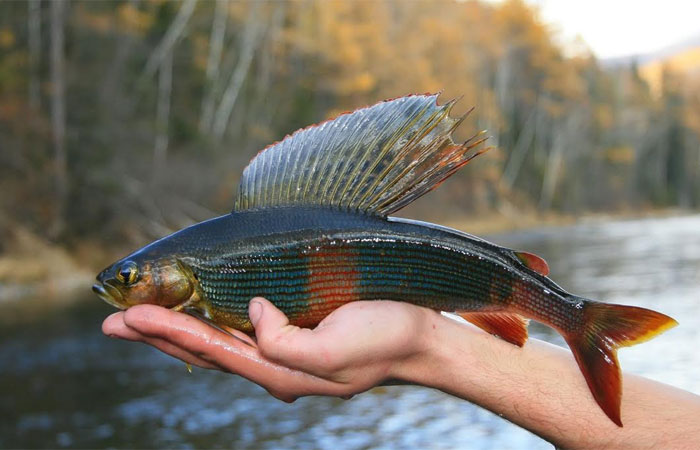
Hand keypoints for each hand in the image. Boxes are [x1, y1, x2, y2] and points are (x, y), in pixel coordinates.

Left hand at [102, 298, 436, 401]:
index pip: (211, 349)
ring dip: (176, 331)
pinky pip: (238, 334)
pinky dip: (208, 324)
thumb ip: (287, 342)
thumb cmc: (384, 338)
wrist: (419, 340)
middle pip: (203, 351)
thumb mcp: (337, 350)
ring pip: (216, 343)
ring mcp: (283, 353)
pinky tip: (200, 319)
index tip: (128, 316)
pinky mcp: (294, 337)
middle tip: (114, 322)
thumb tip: (251, 313)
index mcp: (280, 371)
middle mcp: (274, 366)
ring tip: (142, 321)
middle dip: (157, 335)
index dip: (168, 331)